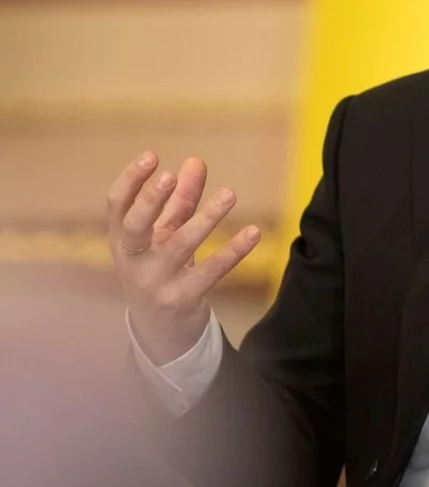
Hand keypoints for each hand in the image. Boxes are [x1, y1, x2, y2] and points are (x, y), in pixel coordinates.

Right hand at [106, 152, 260, 364]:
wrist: (160, 330)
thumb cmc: (161, 268)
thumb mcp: (166, 234)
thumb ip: (180, 199)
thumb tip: (195, 161)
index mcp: (122, 240)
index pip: (117, 206)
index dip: (130, 181)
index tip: (151, 156)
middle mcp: (132, 261)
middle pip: (134, 227)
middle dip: (150, 201)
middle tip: (169, 176)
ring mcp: (155, 282)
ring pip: (179, 247)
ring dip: (206, 219)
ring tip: (229, 194)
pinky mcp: (182, 299)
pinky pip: (210, 273)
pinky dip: (233, 252)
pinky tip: (254, 233)